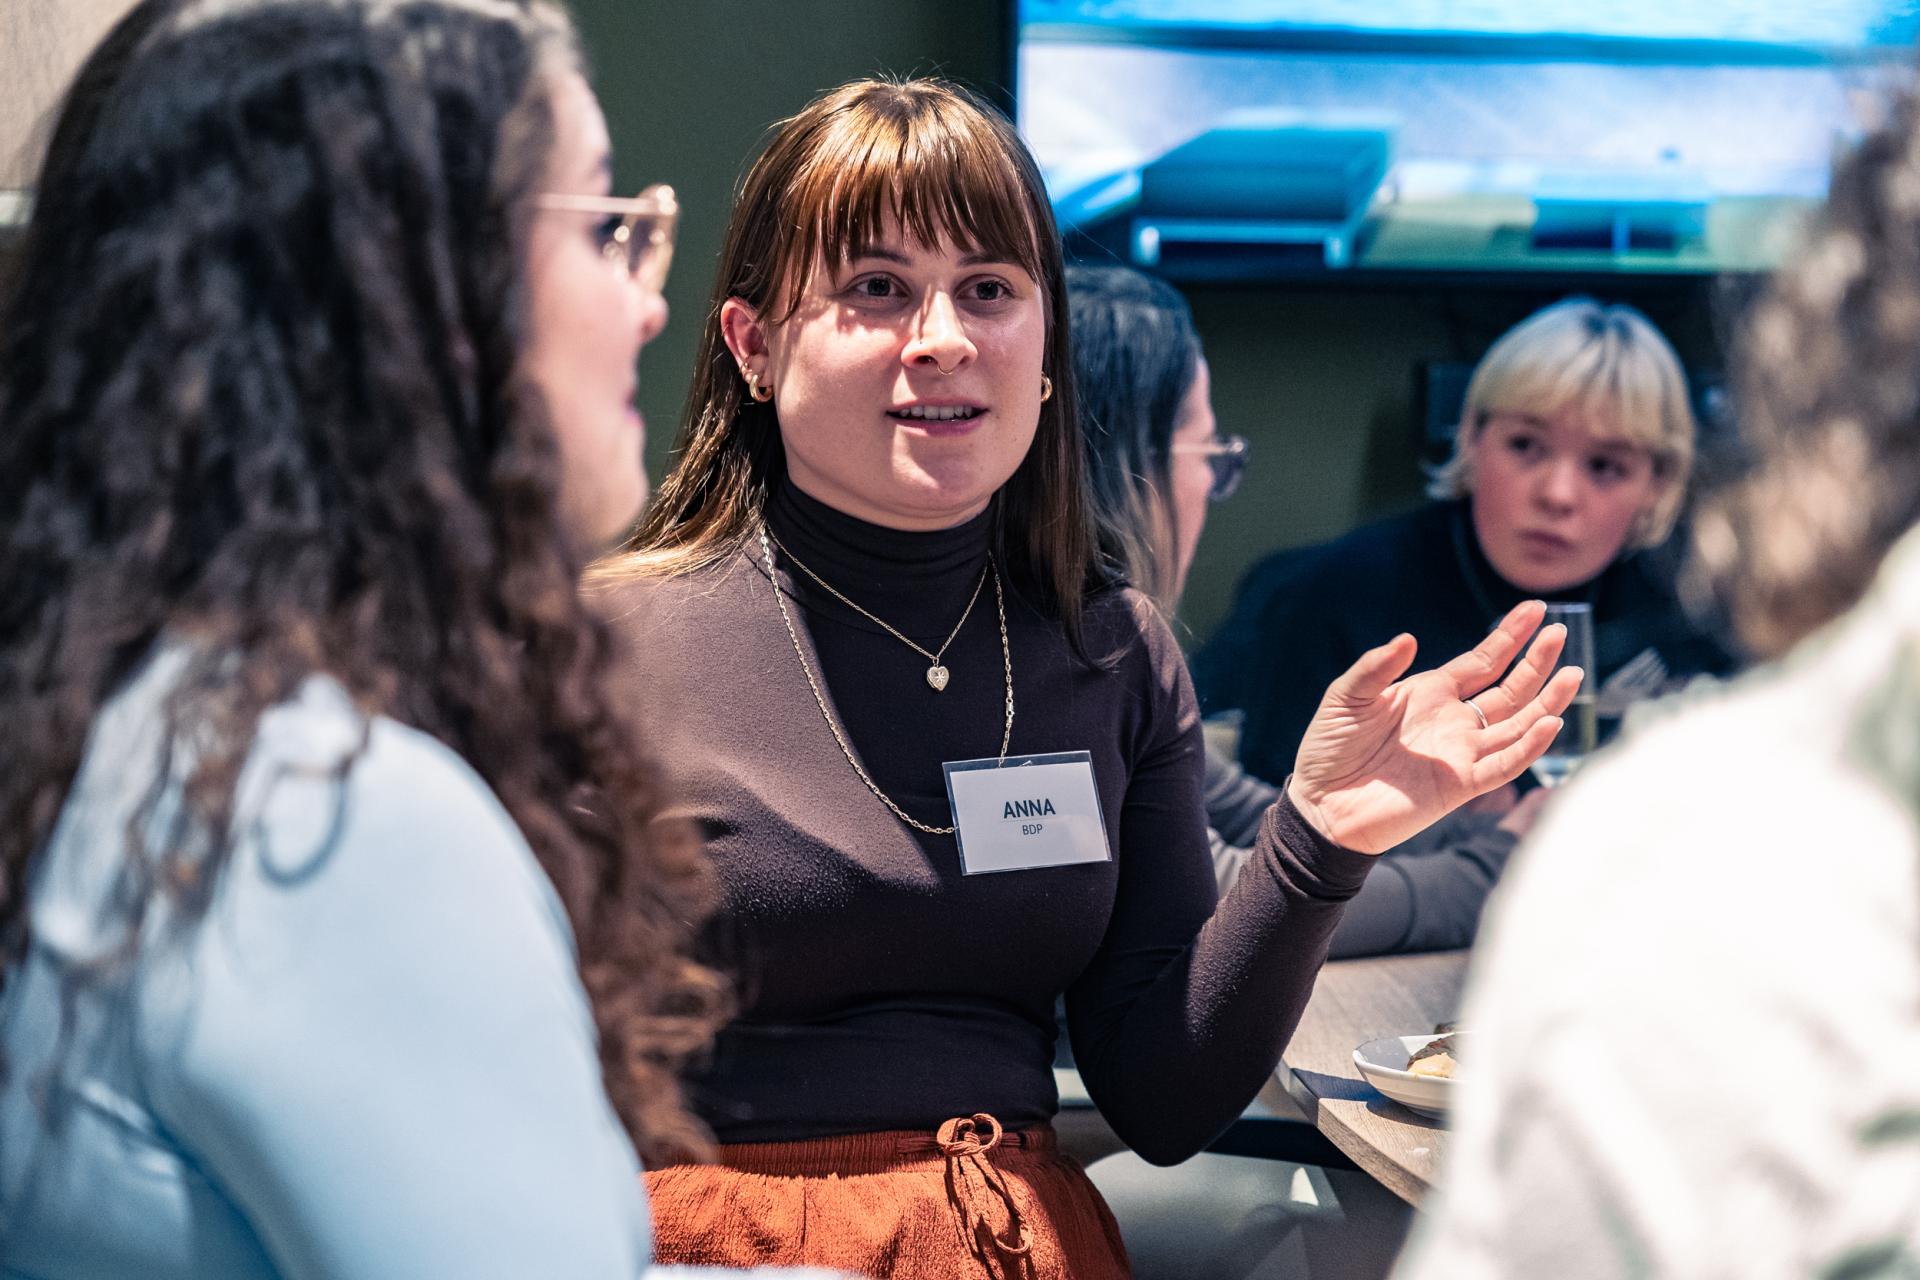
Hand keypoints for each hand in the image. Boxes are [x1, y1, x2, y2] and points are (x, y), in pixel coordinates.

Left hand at [1285, 600, 1581, 852]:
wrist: (1319, 804)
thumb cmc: (1329, 749)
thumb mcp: (1347, 697)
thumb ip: (1376, 667)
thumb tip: (1410, 639)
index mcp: (1430, 694)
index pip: (1482, 661)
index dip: (1509, 636)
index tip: (1536, 609)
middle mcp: (1453, 722)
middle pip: (1509, 688)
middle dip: (1536, 661)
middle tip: (1560, 632)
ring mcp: (1460, 754)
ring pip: (1517, 724)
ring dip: (1546, 700)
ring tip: (1573, 673)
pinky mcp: (1459, 786)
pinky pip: (1503, 764)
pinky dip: (1528, 746)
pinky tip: (1549, 722)